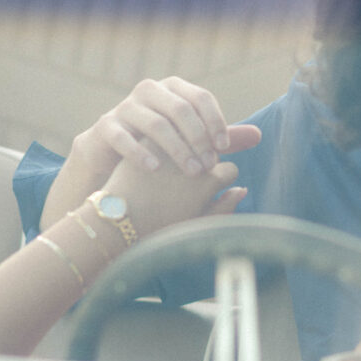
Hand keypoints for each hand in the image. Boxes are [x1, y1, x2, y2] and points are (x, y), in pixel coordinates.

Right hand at [41, 77, 260, 228]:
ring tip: (190, 172)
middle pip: (180, 109)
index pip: (201, 97)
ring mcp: (125, 107)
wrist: (111, 155)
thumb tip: (258, 135)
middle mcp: (149, 92)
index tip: (223, 148)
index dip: (215, 121)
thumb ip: (222, 138)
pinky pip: (123, 136)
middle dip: (198, 138)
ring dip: (176, 149)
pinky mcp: (105, 126)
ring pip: (155, 123)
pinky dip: (140, 152)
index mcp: (174, 89)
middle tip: (208, 164)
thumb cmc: (159, 145)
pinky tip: (155, 169)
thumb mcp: (192, 139)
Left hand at [103, 140, 245, 238]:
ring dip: (192, 142)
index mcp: (208, 182)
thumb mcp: (195, 224)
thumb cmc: (157, 229)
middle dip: (209, 157)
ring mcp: (170, 146)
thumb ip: (223, 207)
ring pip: (191, 135)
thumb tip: (242, 190)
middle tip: (196, 171)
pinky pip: (168, 131)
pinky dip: (170, 138)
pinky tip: (163, 153)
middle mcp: (192, 160)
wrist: (118, 220)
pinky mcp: (149, 140)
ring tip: (182, 159)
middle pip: (213, 149)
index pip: (230, 170)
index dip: (223, 178)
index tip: (213, 187)